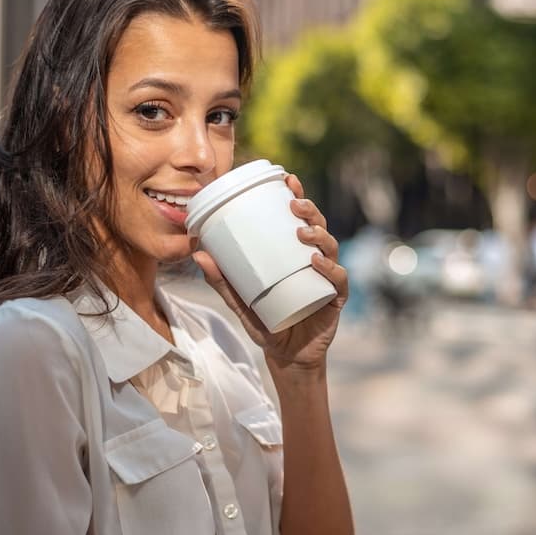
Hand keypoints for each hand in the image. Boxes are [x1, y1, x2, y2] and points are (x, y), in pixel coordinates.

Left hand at [192, 174, 348, 380]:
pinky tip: (315, 261)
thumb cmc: (266, 323)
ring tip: (300, 232)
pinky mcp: (335, 299)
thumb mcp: (239, 300)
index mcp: (294, 254)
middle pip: (318, 226)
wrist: (285, 356)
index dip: (298, 195)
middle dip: (309, 210)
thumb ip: (221, 280)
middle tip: (293, 204)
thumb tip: (198, 252)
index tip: (288, 178)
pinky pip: (337, 279)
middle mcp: (315, 260)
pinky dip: (329, 268)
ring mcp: (327, 278)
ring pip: (330, 247)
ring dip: (318, 235)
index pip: (300, 218)